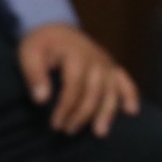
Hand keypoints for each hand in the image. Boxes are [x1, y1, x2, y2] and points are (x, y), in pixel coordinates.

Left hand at [17, 23, 139, 136]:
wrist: (57, 28)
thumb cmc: (41, 44)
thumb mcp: (29, 54)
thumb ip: (34, 75)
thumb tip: (41, 100)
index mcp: (75, 55)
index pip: (74, 85)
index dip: (66, 107)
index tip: (55, 124)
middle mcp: (96, 59)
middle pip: (94, 92)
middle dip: (82, 114)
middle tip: (68, 131)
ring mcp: (107, 64)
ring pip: (111, 91)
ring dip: (107, 113)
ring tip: (99, 133)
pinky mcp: (112, 67)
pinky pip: (126, 82)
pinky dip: (131, 95)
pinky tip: (132, 112)